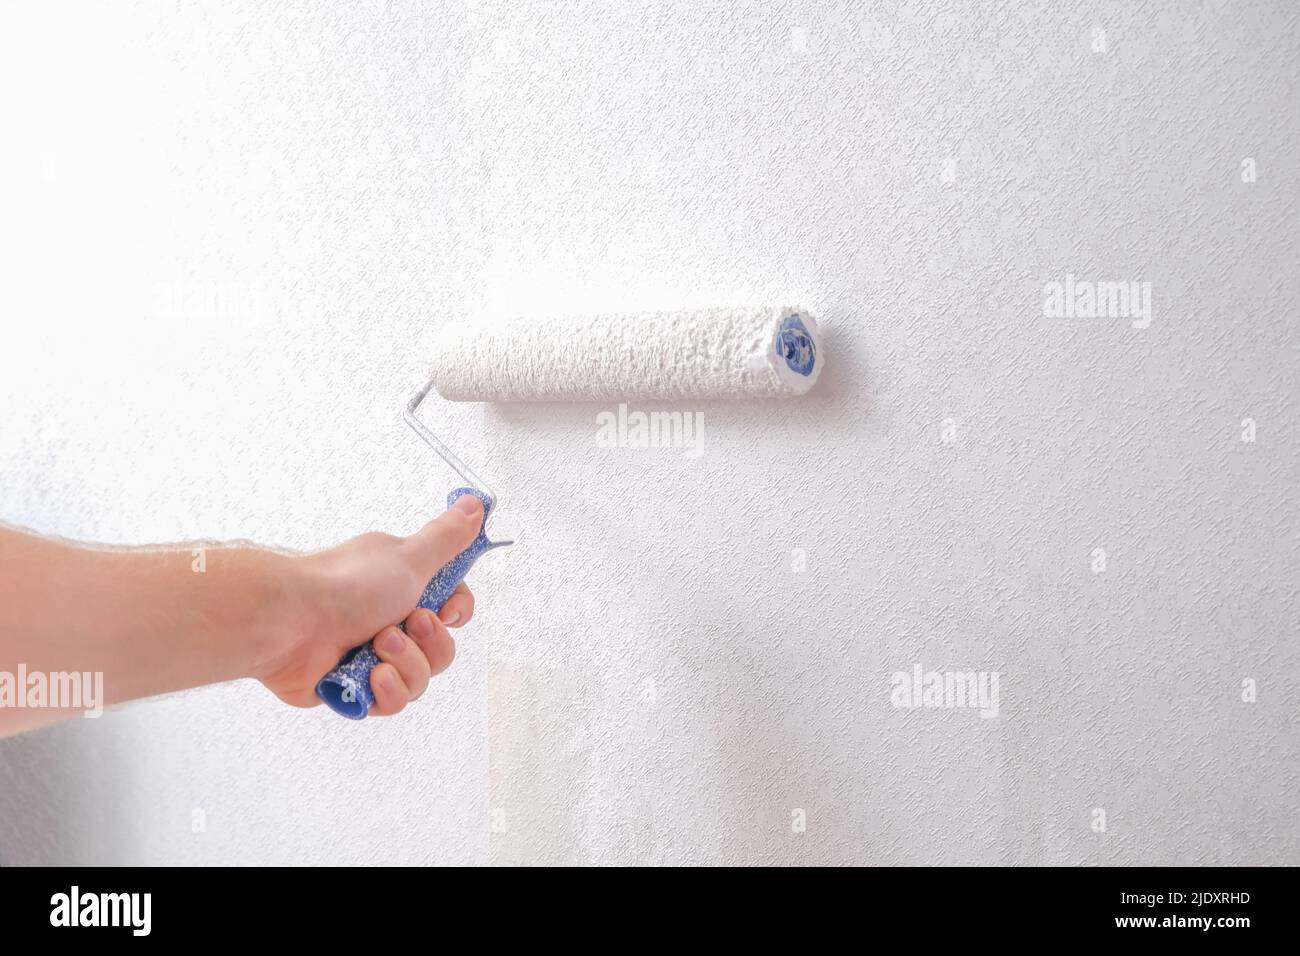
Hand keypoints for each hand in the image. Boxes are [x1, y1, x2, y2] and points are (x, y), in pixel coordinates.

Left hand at [255, 495, 483, 715]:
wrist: (287, 622)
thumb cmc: (344, 586)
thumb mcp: (409, 557)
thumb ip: (446, 537)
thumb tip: (474, 504)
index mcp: (401, 586)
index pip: (451, 607)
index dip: (456, 613)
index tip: (447, 609)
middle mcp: (388, 620)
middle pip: (441, 648)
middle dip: (429, 642)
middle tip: (405, 624)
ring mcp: (371, 656)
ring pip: (420, 679)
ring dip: (406, 664)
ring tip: (376, 647)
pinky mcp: (354, 687)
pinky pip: (393, 702)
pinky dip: (386, 689)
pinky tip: (370, 676)